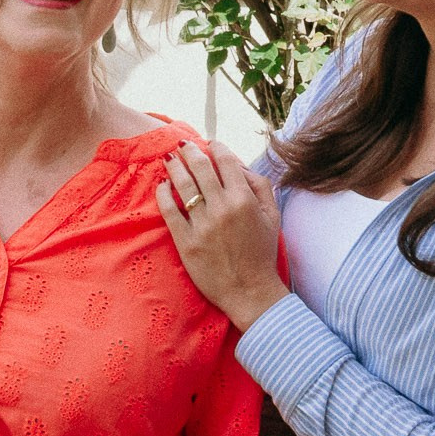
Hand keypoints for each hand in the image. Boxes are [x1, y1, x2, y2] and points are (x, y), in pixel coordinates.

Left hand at [157, 139, 288, 330]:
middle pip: (200, 167)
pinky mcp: (186, 241)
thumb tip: (240, 166)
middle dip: (190, 151)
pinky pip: (169, 210)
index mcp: (244, 200)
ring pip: (182, 185)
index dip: (216, 147)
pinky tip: (162, 185)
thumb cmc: (262, 253)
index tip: (209, 143)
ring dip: (174, 166)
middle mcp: (222, 208)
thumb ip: (261, 187)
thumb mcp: (272, 217)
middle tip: (183, 145)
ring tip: (169, 158)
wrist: (249, 291)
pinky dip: (163, 194)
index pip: (226, 161)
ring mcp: (202, 224)